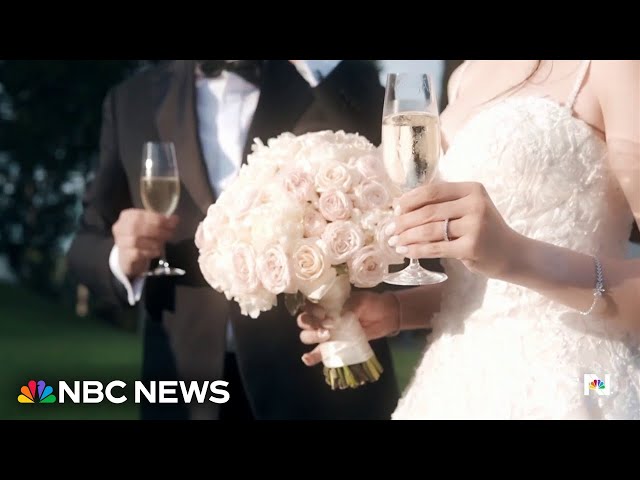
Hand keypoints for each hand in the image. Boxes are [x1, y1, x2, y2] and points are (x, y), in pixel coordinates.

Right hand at [112, 209, 178, 278]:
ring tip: (163, 243)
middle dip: (156, 230)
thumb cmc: (143, 237)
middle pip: (136, 227)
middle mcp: (120, 228)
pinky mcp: (124, 256)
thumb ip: (162, 222)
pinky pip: (136, 253)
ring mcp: (120, 242)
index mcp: (127, 216)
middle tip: (170, 234)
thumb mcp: (151, 226)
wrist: (130, 257)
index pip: (140, 215)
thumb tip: (175, 219)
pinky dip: (149, 252)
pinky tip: (157, 252)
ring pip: (135, 240)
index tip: (171, 223)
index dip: (157, 219)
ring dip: (153, 241)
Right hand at [297, 291, 399, 365]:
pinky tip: (307, 359)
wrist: (386, 316)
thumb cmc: (372, 303)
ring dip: (311, 338)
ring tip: (326, 337)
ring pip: (307, 336)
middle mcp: (323, 317)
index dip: (311, 311)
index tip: (323, 314)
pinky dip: (312, 356)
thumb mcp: (361, 301)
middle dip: (310, 325)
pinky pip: (319, 352)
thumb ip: (348, 308)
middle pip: (304, 322)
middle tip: (326, 328)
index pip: (309, 306)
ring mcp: (327, 332)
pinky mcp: (333, 345)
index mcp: (327, 303)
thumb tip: (334, 318)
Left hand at [390, 182, 521, 278]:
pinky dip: (417, 250)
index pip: (432, 191)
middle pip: (428, 211)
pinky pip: (436, 247)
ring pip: (430, 230)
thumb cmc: (483, 230)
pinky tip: (406, 252)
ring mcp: (475, 226)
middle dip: (403, 221)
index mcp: (472, 189)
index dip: (410, 200)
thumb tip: (401, 207)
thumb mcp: (468, 209)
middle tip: (388, 229)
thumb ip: (443, 205)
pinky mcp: (471, 247)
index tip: (395, 209)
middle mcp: (475, 204)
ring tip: (393, 241)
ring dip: (407, 237)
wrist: (511, 254)